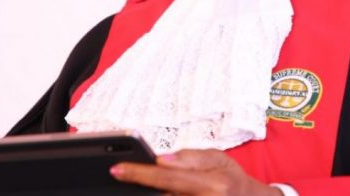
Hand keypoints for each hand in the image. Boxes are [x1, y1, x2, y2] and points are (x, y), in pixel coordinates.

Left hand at [110, 148, 282, 195]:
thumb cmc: (232, 179)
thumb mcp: (218, 158)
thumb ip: (190, 158)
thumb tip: (161, 160)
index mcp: (212, 184)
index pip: (167, 177)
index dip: (139, 174)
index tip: (117, 169)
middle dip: (142, 188)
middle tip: (122, 176)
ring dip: (153, 194)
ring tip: (140, 186)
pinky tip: (159, 191)